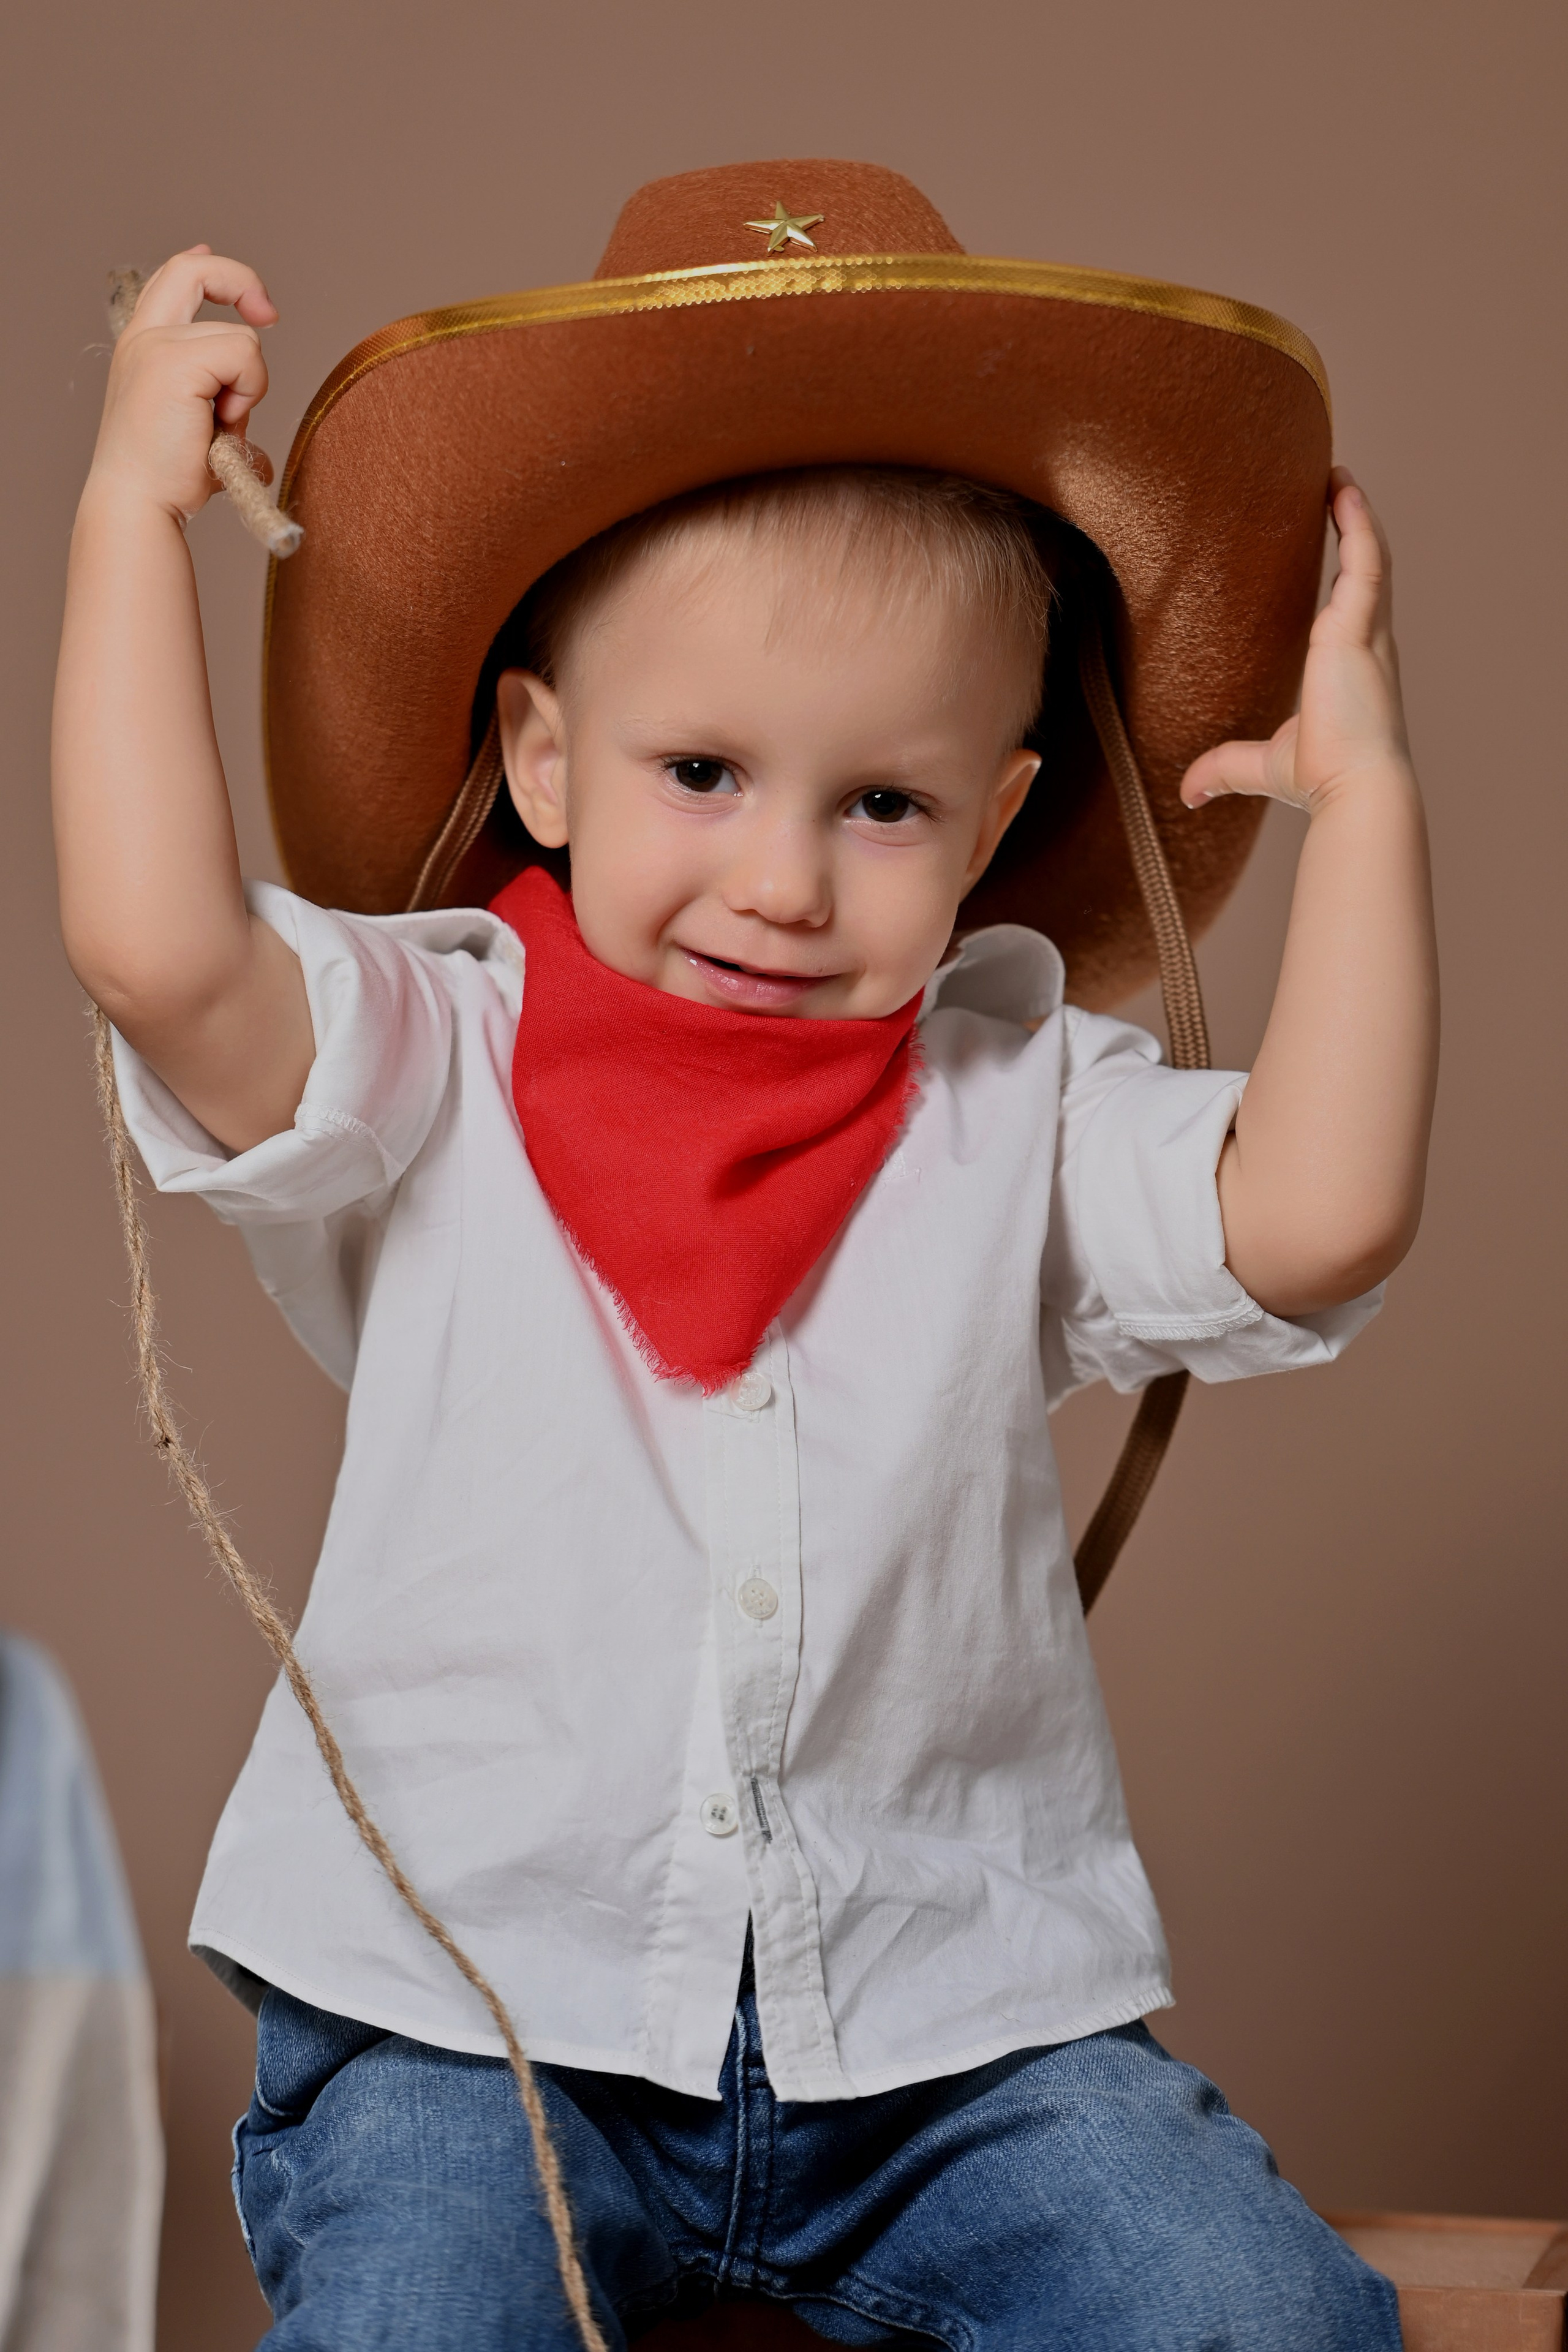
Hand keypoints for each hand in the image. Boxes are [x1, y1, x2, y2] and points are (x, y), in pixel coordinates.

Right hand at [86, 246, 278, 522]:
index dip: (215, 270)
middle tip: (270, 316)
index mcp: (143, 346)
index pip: (174, 279)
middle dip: (242, 280)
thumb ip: (220, 409)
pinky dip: (248, 393)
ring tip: (219, 428)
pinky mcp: (175, 360)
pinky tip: (221, 426)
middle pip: (194, 269)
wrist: (139, 505)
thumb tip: (252, 433)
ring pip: (242, 339)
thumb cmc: (169, 480)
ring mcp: (157, 344)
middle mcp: (144, 337)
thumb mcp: (200, 433)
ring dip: (248, 388)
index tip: (253, 302)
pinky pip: (245, 355)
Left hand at [1181, 471, 1412, 814]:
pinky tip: (1342, 490)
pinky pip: (1366, 560)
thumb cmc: (1324, 778)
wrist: (1354, 789)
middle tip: (1334, 487)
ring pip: (1370, 556)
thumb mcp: (1265, 766)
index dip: (1346, 566)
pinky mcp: (1359, 628)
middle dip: (1354, 526)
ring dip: (1356, 513)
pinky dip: (1358, 523)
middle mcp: (1366, 643)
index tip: (1332, 535)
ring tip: (1336, 475)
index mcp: (1350, 665)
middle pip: (1366, 569)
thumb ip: (1225, 768)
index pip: (1351, 603)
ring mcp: (1367, 632)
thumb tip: (1187, 792)